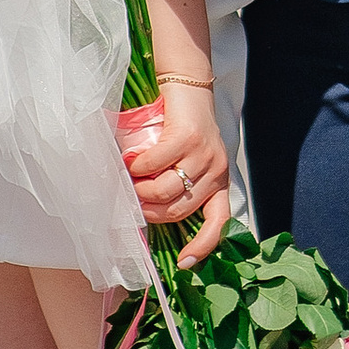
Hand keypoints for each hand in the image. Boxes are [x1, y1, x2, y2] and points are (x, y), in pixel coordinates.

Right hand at [120, 79, 231, 263]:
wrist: (187, 85)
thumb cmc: (182, 127)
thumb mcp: (188, 160)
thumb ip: (177, 185)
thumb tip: (147, 213)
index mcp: (220, 183)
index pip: (219, 224)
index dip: (203, 246)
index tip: (183, 263)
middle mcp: (217, 172)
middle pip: (178, 211)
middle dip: (149, 211)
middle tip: (132, 200)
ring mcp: (204, 155)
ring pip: (165, 191)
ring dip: (139, 189)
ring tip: (128, 179)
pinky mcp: (188, 137)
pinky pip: (155, 164)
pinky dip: (137, 166)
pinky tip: (130, 159)